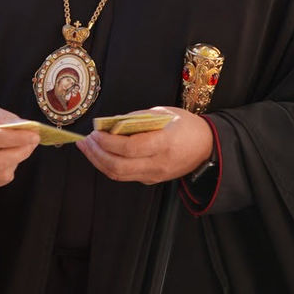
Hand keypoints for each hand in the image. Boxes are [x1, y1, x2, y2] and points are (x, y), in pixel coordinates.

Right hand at [0, 100, 38, 187]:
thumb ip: (2, 116)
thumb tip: (25, 126)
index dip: (16, 138)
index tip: (34, 134)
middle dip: (21, 152)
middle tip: (33, 141)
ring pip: (0, 173)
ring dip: (18, 160)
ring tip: (22, 147)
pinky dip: (10, 169)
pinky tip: (10, 157)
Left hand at [76, 107, 212, 183]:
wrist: (207, 147)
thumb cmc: (186, 126)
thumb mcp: (164, 113)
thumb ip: (137, 118)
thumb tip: (111, 124)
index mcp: (163, 144)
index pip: (129, 148)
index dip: (108, 141)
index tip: (95, 132)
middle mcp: (158, 163)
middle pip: (118, 166)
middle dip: (97, 154)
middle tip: (86, 140)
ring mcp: (154, 175)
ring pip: (118, 175)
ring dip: (98, 161)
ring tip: (87, 147)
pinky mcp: (151, 180)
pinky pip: (125, 176)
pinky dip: (109, 165)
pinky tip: (101, 153)